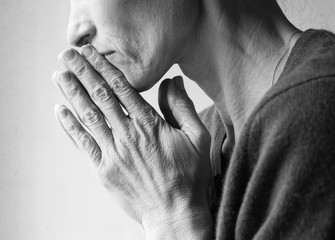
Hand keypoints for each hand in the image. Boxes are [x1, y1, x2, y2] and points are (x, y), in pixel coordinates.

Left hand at [52, 45, 212, 237]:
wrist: (174, 213)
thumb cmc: (189, 176)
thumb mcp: (197, 138)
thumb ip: (183, 107)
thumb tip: (172, 82)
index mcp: (150, 125)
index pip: (122, 88)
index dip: (104, 68)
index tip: (91, 53)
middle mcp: (128, 135)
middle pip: (101, 97)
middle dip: (82, 73)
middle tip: (68, 55)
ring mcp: (113, 153)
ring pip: (89, 116)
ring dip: (72, 94)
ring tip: (59, 76)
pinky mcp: (103, 170)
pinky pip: (83, 144)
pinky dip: (70, 126)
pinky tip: (60, 111)